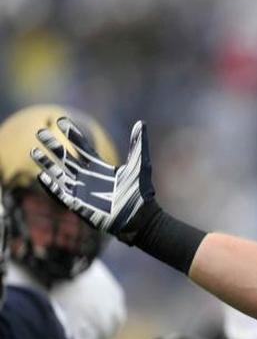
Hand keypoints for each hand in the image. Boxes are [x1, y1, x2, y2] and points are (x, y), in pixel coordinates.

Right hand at [31, 118, 154, 241]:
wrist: (141, 218)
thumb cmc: (141, 193)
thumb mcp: (140, 165)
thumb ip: (138, 144)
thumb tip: (141, 123)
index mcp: (100, 167)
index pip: (82, 147)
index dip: (72, 134)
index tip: (61, 120)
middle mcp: (88, 177)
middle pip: (66, 158)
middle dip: (53, 145)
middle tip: (40, 131)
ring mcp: (82, 191)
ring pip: (59, 174)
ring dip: (46, 163)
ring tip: (33, 151)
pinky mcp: (79, 205)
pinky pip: (61, 194)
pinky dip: (51, 186)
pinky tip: (41, 176)